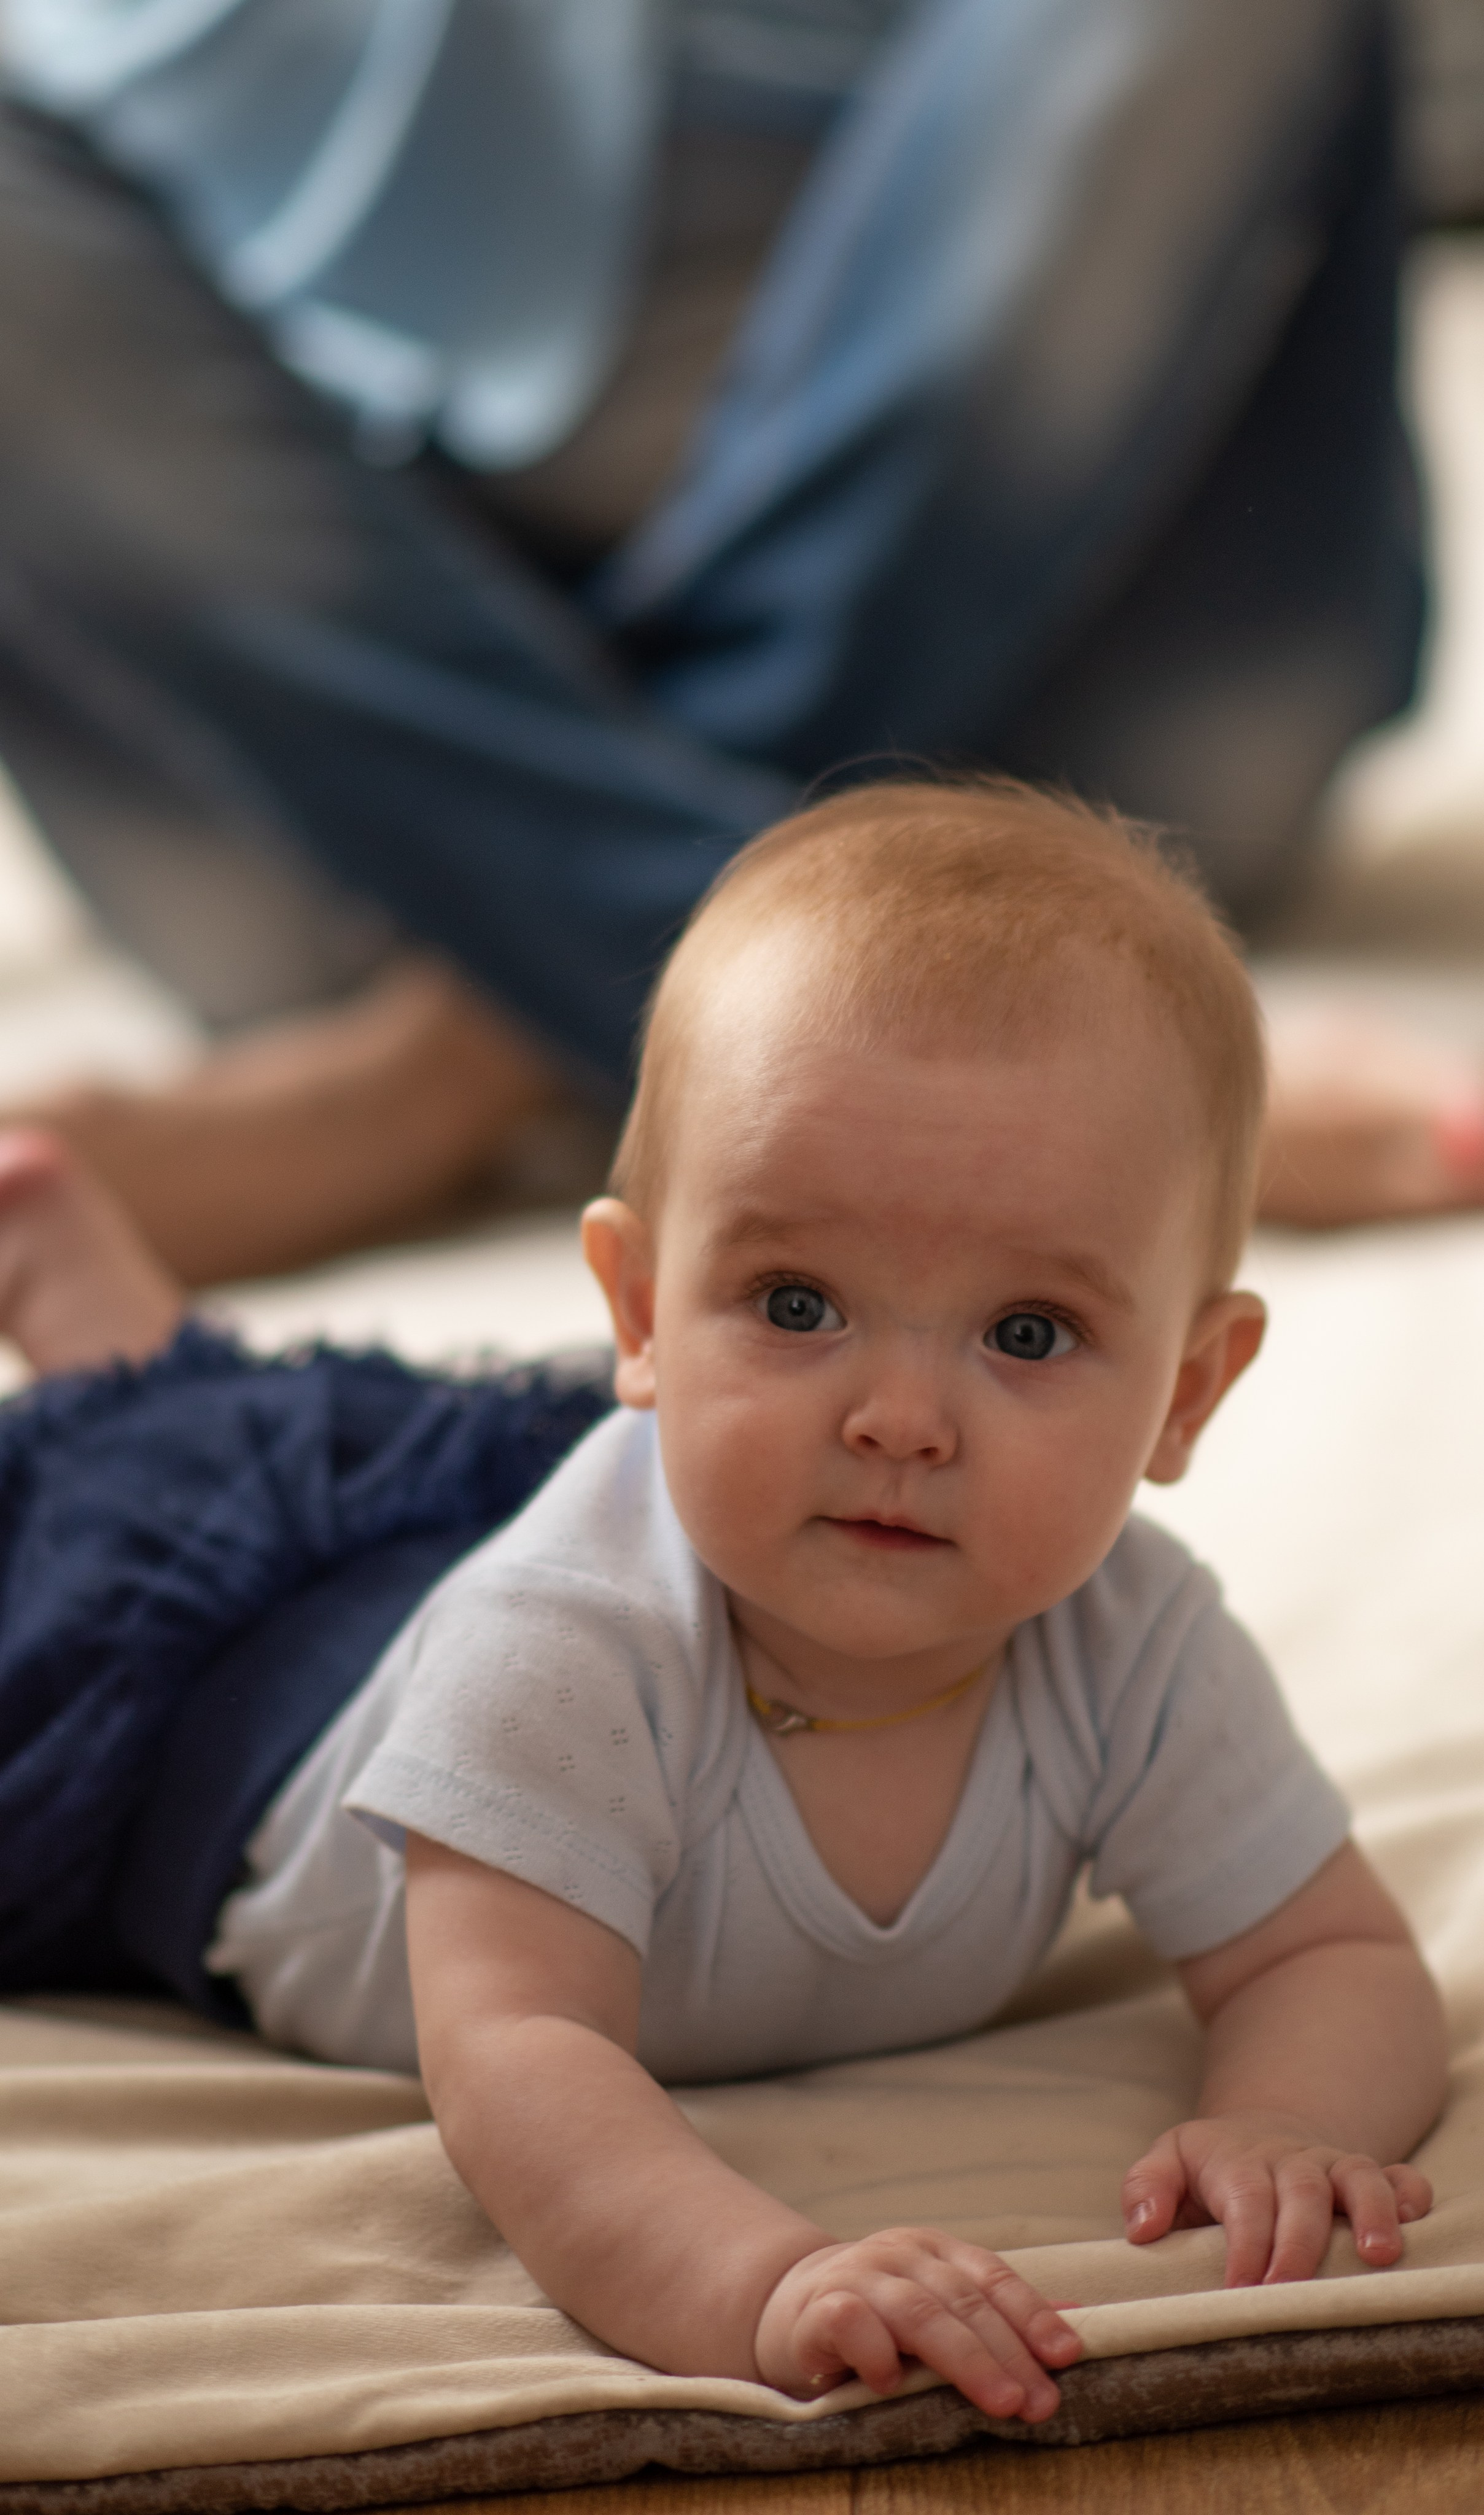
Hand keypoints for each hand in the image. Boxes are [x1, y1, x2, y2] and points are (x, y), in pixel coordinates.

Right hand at [754, 2227, 1080, 2420]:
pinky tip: (892, 2384)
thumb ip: (998, 2315)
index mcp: (936, 2250)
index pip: (993, 2277)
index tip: (1068, 2356)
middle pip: (964, 2301)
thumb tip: (1076, 2321)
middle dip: (1009, 2353)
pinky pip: (851, 2322)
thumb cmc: (881, 2318)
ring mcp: (858, 2277)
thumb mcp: (941, 2307)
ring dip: (965, 2359)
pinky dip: (876, 2352)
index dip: (1033, 2315)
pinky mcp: (818, 2310)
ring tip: (1001, 2401)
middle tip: (1042, 2402)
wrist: (790, 2308)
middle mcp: (900, 2255)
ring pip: (919, 2312)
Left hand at [1122, 2111, 1432, 2285]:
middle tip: (1289, 2295)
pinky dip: (1410, 2195)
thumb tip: (1142, 2230)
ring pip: (1358, 2179)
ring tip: (1375, 2256)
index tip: (1239, 2291)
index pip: (1244, 2199)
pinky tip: (1415, 2222)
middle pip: (1302, 2194)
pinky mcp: (1366, 2177)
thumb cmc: (1210, 2165)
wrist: (1260, 2133)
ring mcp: (1333, 2167)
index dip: (1245, 2245)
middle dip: (1299, 2246)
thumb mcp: (1167, 2159)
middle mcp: (1291, 2161)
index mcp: (1238, 2161)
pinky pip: (1399, 2176)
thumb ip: (1146, 2187)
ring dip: (1369, 2213)